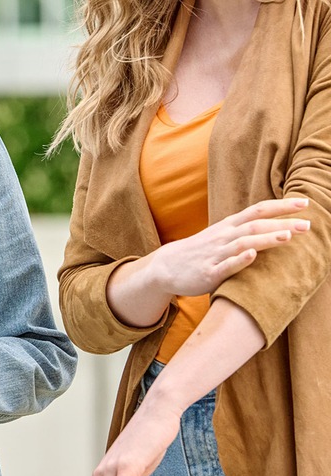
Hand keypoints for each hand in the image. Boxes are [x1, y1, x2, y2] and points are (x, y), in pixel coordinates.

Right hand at [153, 196, 309, 297]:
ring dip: (266, 239)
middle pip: (256, 225)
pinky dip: (240, 260)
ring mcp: (217, 253)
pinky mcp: (209, 272)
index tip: (304, 203)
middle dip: (282, 223)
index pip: (258, 210)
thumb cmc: (202, 251)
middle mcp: (224, 236)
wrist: (168, 266)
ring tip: (287, 235)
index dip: (281, 206)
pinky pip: (226, 265)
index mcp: (229, 225)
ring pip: (244, 242)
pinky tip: (253, 255)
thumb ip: (245, 230)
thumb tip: (277, 225)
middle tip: (307, 223)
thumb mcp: (223, 235)